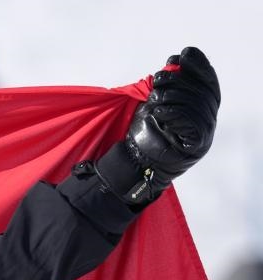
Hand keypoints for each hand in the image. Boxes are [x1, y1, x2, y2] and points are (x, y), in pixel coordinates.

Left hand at [95, 47, 220, 205]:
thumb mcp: (155, 102)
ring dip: (172, 97)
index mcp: (201, 106)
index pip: (208, 80)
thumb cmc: (145, 132)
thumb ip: (167, 85)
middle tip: (157, 79)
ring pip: (196, 105)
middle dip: (179, 80)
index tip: (183, 54)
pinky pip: (193, 124)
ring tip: (154, 99)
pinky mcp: (197, 146)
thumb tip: (174, 61)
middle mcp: (207, 118)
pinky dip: (175, 114)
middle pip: (203, 90)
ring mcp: (205, 132)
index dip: (198, 65)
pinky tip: (159, 113)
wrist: (135, 162)